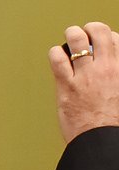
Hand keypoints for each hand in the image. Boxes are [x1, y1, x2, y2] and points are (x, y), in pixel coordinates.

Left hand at [49, 21, 118, 143]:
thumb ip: (116, 76)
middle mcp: (108, 68)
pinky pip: (57, 59)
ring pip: (76, 39)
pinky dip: (56, 53)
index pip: (117, 39)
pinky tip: (57, 56)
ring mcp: (86, 75)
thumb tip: (112, 70)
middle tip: (86, 33)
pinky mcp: (67, 85)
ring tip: (70, 38)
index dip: (109, 36)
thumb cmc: (114, 122)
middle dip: (91, 28)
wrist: (102, 140)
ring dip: (72, 35)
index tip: (104, 42)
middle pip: (100, 32)